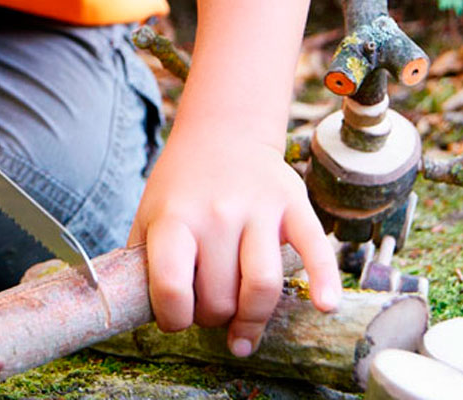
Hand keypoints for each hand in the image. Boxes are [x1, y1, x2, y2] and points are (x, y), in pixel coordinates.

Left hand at [128, 130, 340, 356]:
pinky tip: (324, 306)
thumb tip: (137, 314)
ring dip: (252, 320)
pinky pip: (314, 249)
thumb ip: (142, 261)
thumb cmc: (183, 185)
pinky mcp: (293, 204)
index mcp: (174, 217)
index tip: (177, 317)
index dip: (173, 317)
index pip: (171, 287)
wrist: (224, 132)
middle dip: (213, 317)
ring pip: (262, 286)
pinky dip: (324, 281)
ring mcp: (257, 207)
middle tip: (209, 307)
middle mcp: (216, 212)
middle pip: (220, 298)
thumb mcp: (150, 214)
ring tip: (242, 330)